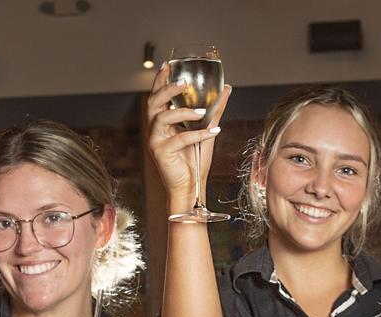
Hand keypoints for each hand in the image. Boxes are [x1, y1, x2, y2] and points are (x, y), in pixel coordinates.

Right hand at [145, 64, 231, 205]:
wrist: (190, 188)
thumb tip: (226, 89)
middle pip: (153, 102)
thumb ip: (214, 112)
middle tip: (183, 83)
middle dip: (166, 89)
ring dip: (182, 112)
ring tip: (200, 111)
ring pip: (162, 118)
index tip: (168, 65)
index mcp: (162, 122)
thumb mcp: (207, 131)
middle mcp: (155, 129)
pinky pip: (179, 139)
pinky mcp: (160, 153)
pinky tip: (213, 133)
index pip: (158, 96)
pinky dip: (197, 134)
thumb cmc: (195, 161)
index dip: (160, 80)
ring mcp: (155, 141)